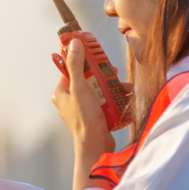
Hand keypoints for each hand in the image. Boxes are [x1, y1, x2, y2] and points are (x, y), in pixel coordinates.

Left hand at [51, 38, 115, 159]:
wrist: (96, 146)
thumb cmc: (85, 118)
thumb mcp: (80, 87)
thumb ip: (76, 65)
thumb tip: (73, 43)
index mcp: (62, 93)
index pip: (72, 70)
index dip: (85, 61)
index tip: (98, 56)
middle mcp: (71, 102)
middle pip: (89, 80)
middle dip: (104, 76)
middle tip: (114, 73)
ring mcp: (83, 110)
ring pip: (100, 92)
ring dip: (115, 89)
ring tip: (126, 88)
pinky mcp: (95, 118)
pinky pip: (107, 104)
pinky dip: (117, 101)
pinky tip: (127, 99)